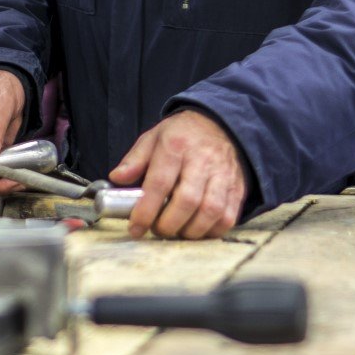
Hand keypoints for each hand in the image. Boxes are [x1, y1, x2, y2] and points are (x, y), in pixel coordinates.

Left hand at [109, 110, 246, 240]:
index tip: (136, 228)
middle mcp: (202, 160)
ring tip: (176, 230)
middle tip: (157, 229)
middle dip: (168, 224)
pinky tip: (197, 228)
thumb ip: (134, 160)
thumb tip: (117, 178)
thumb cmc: (181, 136)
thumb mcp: (153, 138)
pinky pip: (228, 217)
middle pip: (187, 200)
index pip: (159, 182)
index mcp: (176, 145)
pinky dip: (211, 231)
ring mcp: (223, 174)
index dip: (145, 210)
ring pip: (210, 211)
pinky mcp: (237, 187)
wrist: (220, 124)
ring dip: (190, 230)